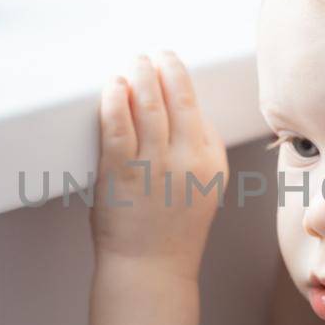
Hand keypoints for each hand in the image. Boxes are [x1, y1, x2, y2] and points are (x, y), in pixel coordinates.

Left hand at [92, 50, 228, 278]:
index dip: (181, 80)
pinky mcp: (122, 172)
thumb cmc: (172, 232)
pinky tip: (114, 85)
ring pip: (148, 105)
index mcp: (210, 163)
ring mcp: (154, 166)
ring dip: (140, 76)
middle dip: (163, 69)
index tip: (170, 65)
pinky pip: (117, 124)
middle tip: (152, 55)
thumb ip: (201, 151)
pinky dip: (115, 99)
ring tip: (134, 62)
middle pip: (176, 99)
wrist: (151, 269)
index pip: (197, 110)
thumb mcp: (204, 189)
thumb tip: (188, 112)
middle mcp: (187, 160)